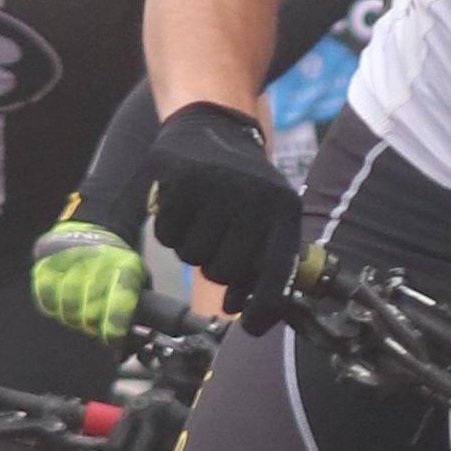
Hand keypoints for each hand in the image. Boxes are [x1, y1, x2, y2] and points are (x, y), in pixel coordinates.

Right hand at [31, 217, 145, 346]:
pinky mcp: (45, 266)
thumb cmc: (118, 262)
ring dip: (74, 317)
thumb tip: (127, 344)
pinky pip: (46, 300)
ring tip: (80, 310)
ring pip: (67, 309)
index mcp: (125, 268)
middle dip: (93, 325)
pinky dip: (54, 306)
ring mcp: (68, 263)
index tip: (113, 340)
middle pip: (90, 313)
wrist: (95, 227)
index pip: (118, 307)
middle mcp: (96, 264)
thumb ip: (135, 307)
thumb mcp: (138, 278)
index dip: (114, 331)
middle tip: (96, 323)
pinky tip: (64, 301)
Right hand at [143, 97, 304, 311]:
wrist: (210, 124)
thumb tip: (242, 308)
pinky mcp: (178, 178)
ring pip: (192, 257)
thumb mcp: (268, 212)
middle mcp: (253, 197)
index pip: (277, 276)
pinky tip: (180, 205)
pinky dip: (169, 230)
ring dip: (191, 246)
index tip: (249, 326)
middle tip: (217, 239)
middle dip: (215, 265)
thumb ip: (262, 259)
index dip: (263, 310)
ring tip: (201, 217)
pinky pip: (166, 236)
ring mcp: (215, 186)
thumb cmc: (242, 183)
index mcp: (284, 209)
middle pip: (224, 272)